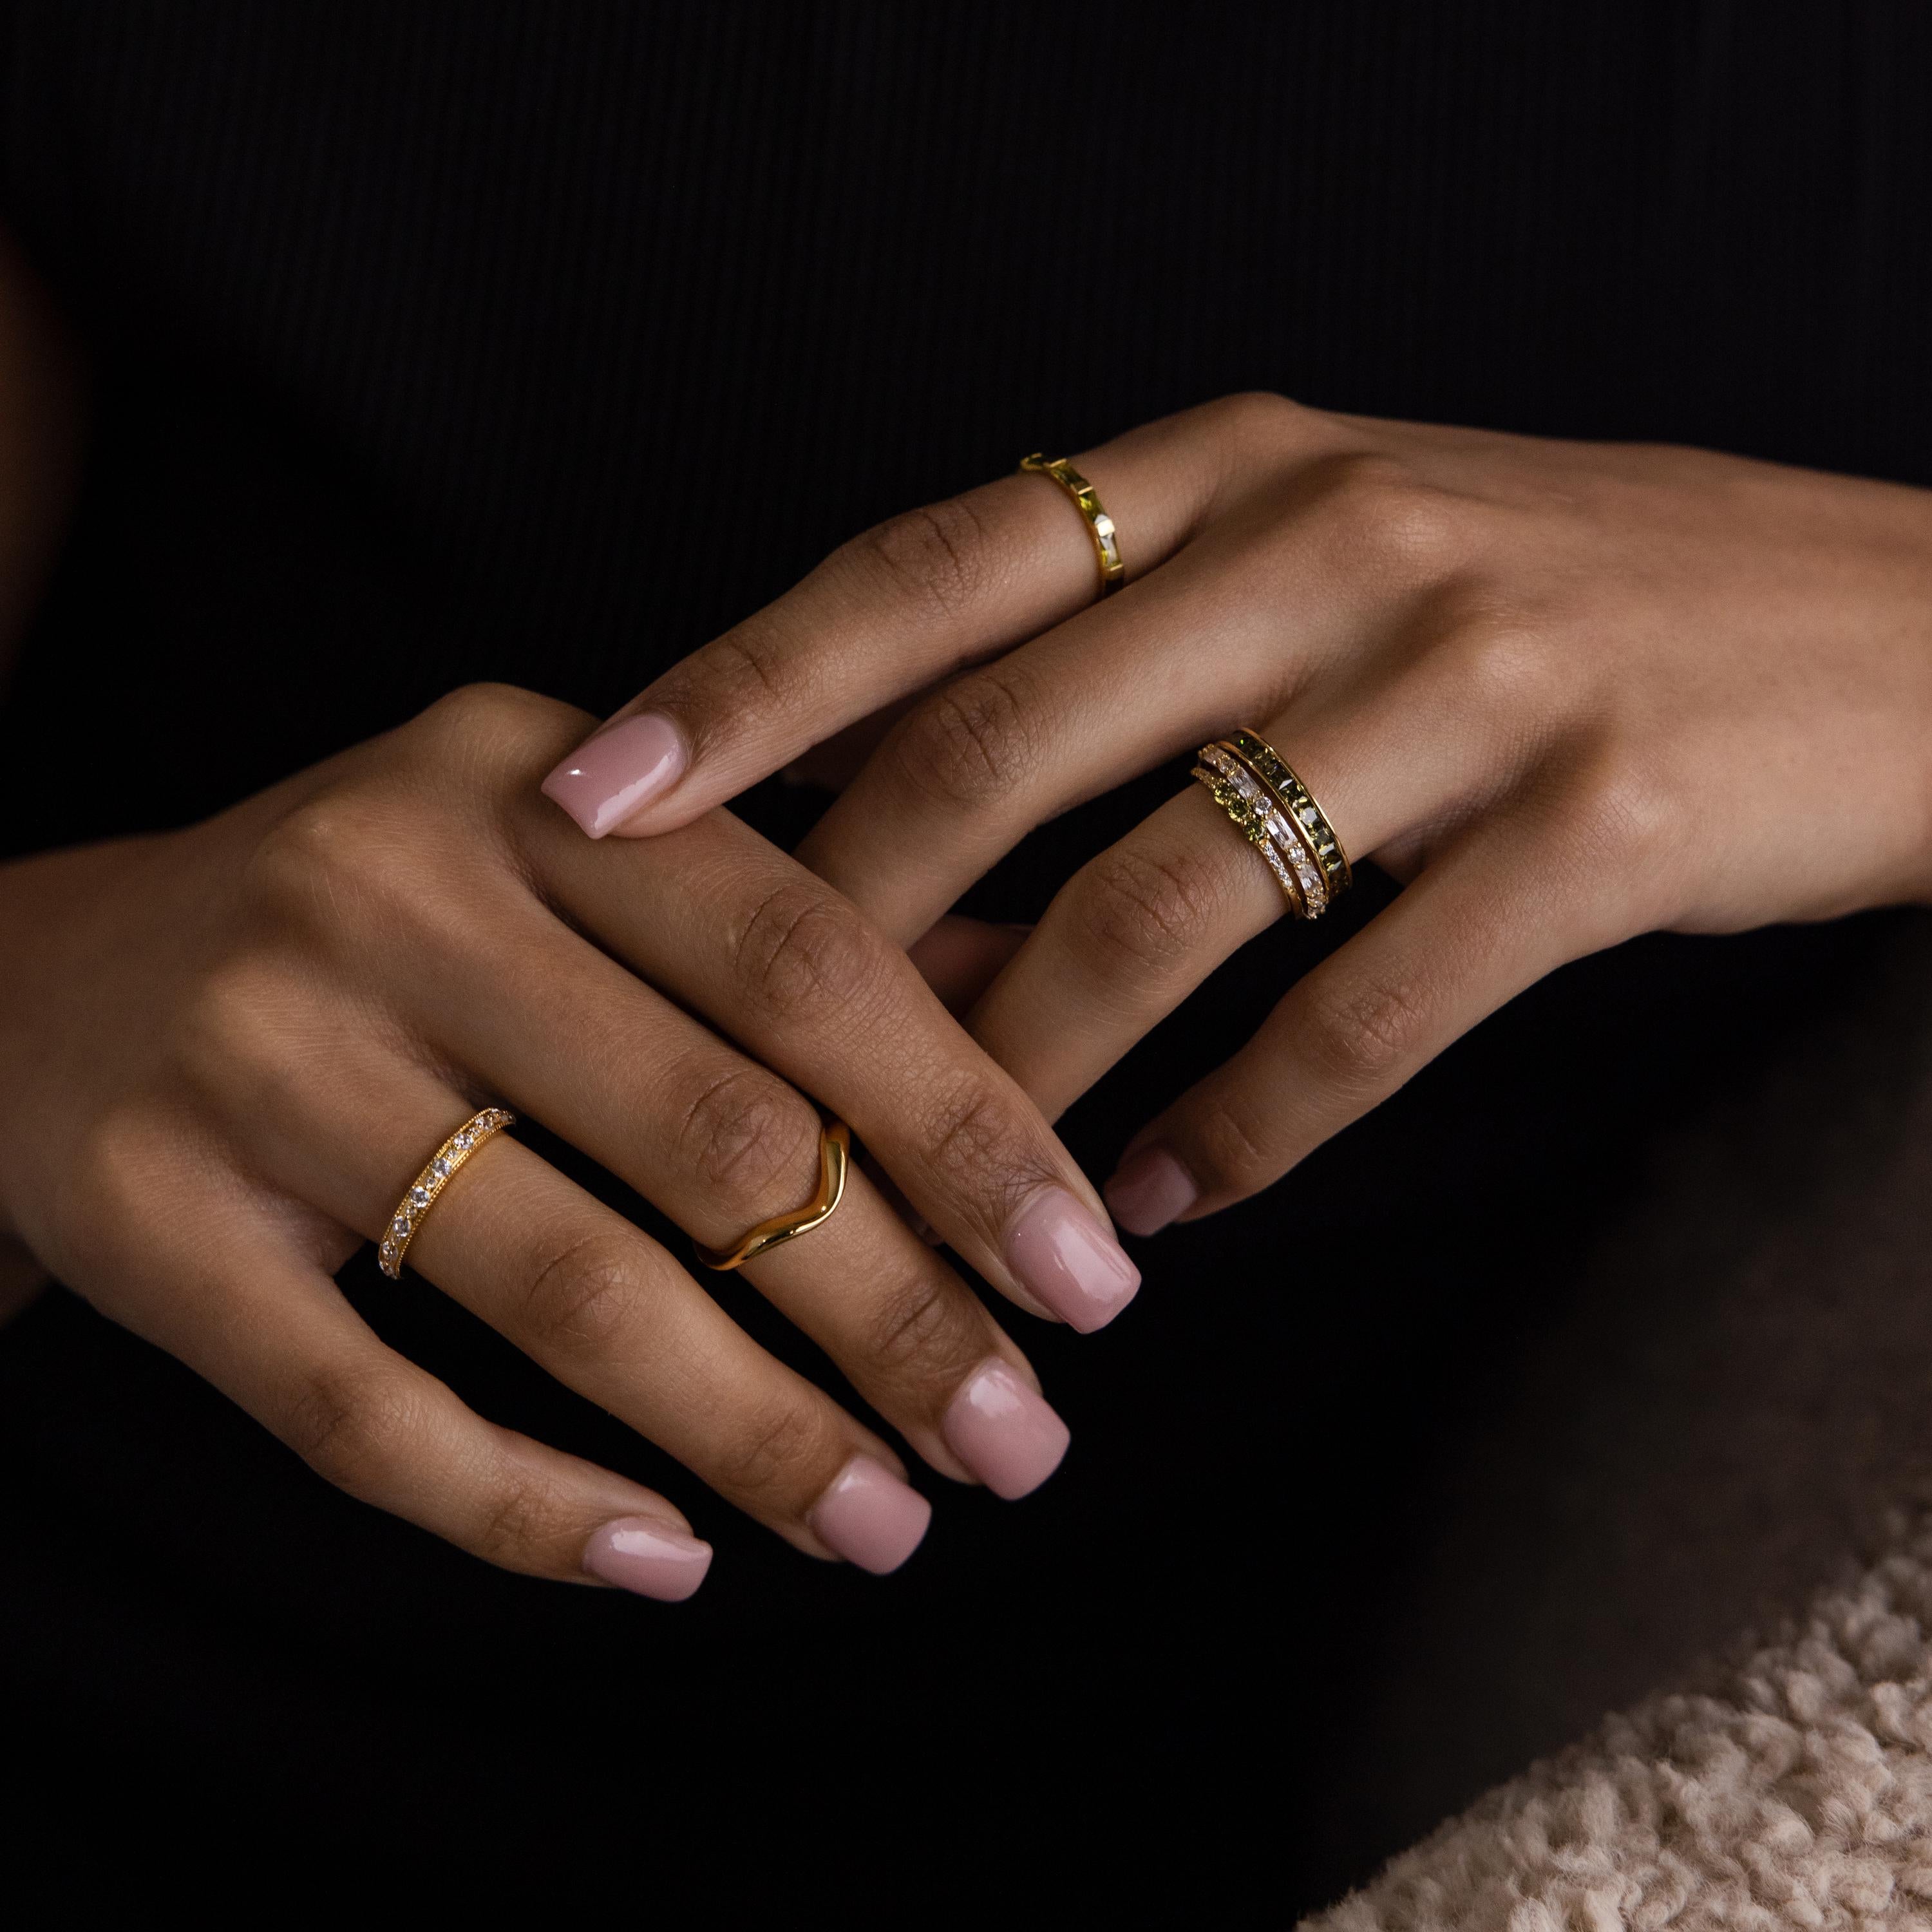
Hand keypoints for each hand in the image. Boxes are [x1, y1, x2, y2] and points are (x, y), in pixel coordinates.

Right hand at [0, 685, 1136, 1598]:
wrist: (47, 981)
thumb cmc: (391, 926)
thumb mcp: (584, 864)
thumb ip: (802, 916)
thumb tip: (1039, 1002)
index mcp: (538, 782)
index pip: (807, 958)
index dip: (967, 1128)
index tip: (1090, 1282)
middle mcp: (393, 887)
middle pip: (714, 1132)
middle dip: (898, 1315)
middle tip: (1020, 1444)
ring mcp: (257, 1050)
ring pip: (565, 1284)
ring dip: (755, 1433)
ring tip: (884, 1530)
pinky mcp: (146, 1215)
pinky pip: (362, 1409)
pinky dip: (529, 1507)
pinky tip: (670, 1562)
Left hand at [547, 394, 1931, 1230]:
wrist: (1885, 625)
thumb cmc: (1559, 598)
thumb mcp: (1333, 564)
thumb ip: (1129, 666)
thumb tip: (911, 845)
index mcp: (1240, 465)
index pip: (925, 571)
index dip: (739, 686)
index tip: (585, 798)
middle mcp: (1332, 542)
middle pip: (1001, 754)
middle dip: (840, 931)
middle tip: (727, 1074)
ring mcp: (1470, 679)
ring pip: (1160, 911)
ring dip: (1020, 1074)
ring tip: (938, 1195)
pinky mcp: (1598, 824)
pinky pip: (1358, 1018)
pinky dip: (1237, 1130)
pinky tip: (1158, 1198)